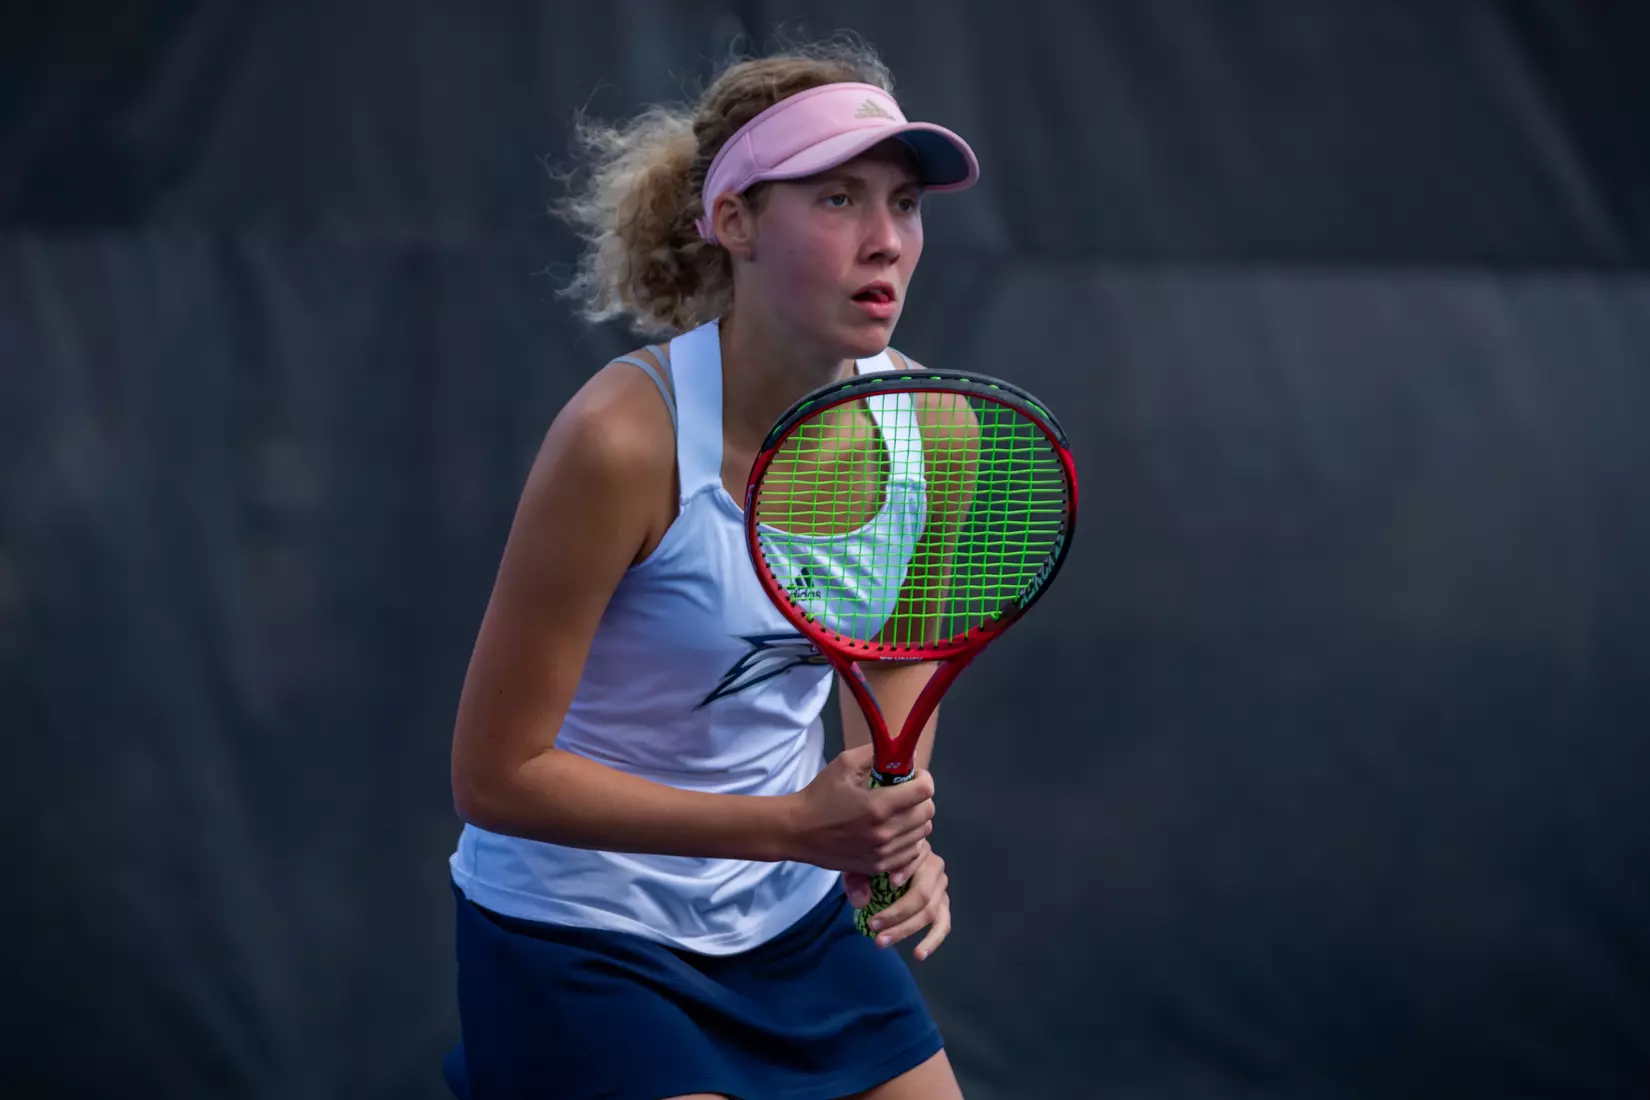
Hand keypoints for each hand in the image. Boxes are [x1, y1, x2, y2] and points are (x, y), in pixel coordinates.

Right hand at [785, 743, 934, 876]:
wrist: (797, 831)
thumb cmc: (820, 795)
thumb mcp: (844, 764)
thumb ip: (876, 754)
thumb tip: (906, 753)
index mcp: (878, 806)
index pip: (925, 791)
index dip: (924, 779)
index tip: (914, 776)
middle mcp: (885, 832)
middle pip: (927, 813)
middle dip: (921, 798)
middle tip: (906, 793)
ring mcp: (882, 853)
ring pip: (922, 833)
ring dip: (916, 819)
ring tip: (900, 812)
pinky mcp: (878, 867)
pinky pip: (911, 853)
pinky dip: (909, 840)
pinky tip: (895, 831)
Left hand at [846, 843, 949, 960]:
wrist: (886, 862)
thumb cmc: (874, 859)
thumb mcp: (861, 864)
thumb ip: (857, 879)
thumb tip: (861, 902)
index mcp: (917, 848)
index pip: (915, 859)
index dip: (905, 871)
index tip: (890, 884)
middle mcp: (935, 865)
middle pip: (922, 894)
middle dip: (897, 913)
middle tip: (872, 926)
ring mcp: (941, 886)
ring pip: (930, 912)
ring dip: (906, 929)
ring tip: (882, 941)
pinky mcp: (942, 904)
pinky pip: (944, 924)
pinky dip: (932, 940)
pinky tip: (919, 954)